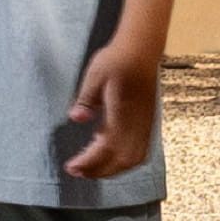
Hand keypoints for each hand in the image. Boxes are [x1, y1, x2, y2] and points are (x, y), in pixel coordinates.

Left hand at [64, 40, 165, 180]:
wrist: (141, 49)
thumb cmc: (116, 59)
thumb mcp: (95, 75)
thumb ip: (86, 99)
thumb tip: (76, 119)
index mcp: (123, 113)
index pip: (107, 147)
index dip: (90, 162)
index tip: (72, 167)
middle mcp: (137, 123)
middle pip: (122, 159)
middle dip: (100, 171)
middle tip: (77, 171)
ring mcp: (145, 124)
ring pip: (134, 158)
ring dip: (114, 169)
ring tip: (93, 169)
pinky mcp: (147, 122)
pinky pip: (140, 151)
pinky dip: (125, 161)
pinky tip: (111, 157)